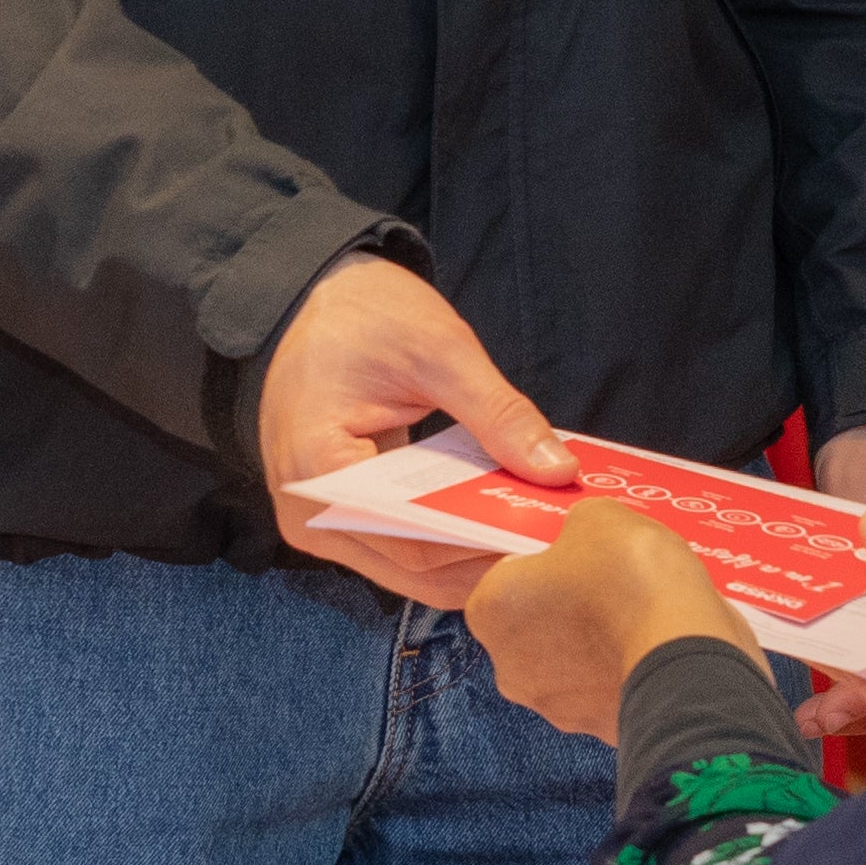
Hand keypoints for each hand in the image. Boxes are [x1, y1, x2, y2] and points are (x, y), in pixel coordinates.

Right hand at [258, 255, 567, 606]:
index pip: (412, 541)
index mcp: (318, 469)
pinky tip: (500, 519)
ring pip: (412, 565)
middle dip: (486, 559)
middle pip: (413, 567)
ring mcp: (320, 520)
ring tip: (536, 534)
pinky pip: (403, 542)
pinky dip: (452, 535)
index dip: (483, 548)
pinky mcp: (341, 514)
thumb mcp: (440, 350)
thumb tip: (557, 472)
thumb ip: (498, 413)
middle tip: (556, 545)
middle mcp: (308, 513)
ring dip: (472, 553)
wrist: (318, 297)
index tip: (547, 542)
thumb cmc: (364, 314)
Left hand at [463, 504, 742, 747]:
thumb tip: (583, 536)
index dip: (541, 564)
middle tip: (607, 585)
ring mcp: (553, 707)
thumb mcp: (599, 517)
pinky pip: (603, 691)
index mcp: (491, 609)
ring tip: (637, 616)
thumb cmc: (629, 578)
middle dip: (564, 609)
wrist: (685, 650)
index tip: (575, 557)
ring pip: (567, 665)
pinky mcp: (596, 730)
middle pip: (532, 627)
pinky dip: (621, 672)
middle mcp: (508, 667)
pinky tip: (651, 646)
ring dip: (592, 645)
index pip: (504, 579)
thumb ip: (576, 527)